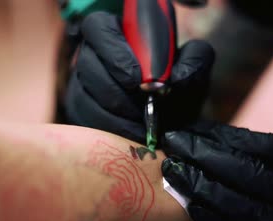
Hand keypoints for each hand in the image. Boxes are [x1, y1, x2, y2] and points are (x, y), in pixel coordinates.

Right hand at [64, 12, 214, 143]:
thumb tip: (175, 77)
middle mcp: (91, 55)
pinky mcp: (78, 113)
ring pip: (84, 100)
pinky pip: (86, 125)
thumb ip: (194, 63)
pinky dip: (110, 135)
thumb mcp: (193, 70)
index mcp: (114, 32)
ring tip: (142, 129)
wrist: (172, 119)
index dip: (115, 54)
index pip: (99, 29)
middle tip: (143, 113)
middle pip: (88, 68)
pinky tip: (131, 138)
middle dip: (117, 95)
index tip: (137, 81)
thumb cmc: (177, 87)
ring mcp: (80, 85)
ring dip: (116, 118)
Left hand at [161, 122, 272, 220]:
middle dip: (205, 154)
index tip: (193, 127)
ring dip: (204, 185)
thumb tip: (228, 139)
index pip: (257, 145)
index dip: (222, 136)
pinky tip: (192, 206)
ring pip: (240, 202)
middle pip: (244, 171)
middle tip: (174, 140)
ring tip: (175, 169)